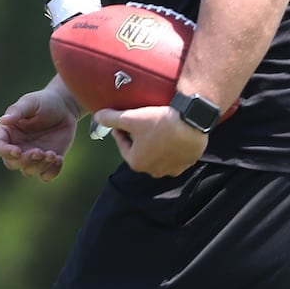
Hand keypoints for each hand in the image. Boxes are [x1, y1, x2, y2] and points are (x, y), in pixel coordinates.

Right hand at [0, 87, 79, 182]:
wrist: (65, 108)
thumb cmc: (43, 102)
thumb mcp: (30, 102)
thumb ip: (17, 112)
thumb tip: (4, 120)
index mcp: (7, 132)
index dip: (4, 151)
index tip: (18, 150)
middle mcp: (16, 146)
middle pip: (11, 163)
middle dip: (25, 161)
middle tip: (40, 151)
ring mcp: (31, 155)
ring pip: (28, 171)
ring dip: (40, 166)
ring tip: (52, 154)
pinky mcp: (46, 162)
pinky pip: (45, 176)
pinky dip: (52, 172)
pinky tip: (59, 158)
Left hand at [91, 105, 205, 177]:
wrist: (192, 121)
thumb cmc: (159, 122)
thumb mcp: (130, 118)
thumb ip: (110, 118)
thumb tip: (97, 117)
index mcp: (137, 163)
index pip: (123, 145)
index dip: (120, 131)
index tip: (121, 121)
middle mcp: (155, 171)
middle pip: (140, 151)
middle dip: (136, 139)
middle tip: (138, 123)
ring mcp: (173, 168)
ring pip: (157, 154)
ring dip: (153, 143)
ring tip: (154, 127)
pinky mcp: (187, 162)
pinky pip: (173, 154)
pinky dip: (169, 145)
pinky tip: (169, 132)